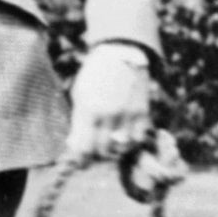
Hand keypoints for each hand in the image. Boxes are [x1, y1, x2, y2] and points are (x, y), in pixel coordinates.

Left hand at [67, 44, 152, 163]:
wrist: (121, 53)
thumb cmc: (95, 75)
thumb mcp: (79, 95)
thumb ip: (78, 121)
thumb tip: (74, 145)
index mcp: (89, 110)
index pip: (85, 148)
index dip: (82, 161)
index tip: (82, 163)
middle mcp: (109, 114)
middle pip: (103, 150)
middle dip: (97, 154)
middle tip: (96, 151)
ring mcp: (128, 114)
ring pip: (122, 147)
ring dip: (115, 150)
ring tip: (110, 145)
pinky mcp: (143, 111)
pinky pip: (138, 138)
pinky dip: (131, 142)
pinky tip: (125, 137)